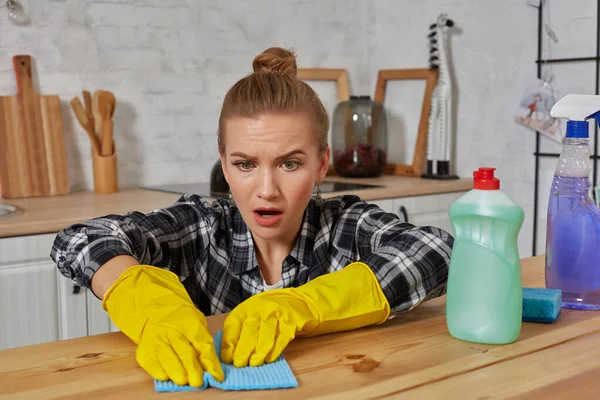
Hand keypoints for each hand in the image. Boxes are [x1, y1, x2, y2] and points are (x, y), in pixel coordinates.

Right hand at [102, 265, 223, 386]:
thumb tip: (209, 365)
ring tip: (182, 381)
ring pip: (167, 356)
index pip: (203, 344)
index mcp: (190, 324)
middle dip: (192, 367)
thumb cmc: (180, 320)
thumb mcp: (196, 323)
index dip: (210, 362)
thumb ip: (202, 342)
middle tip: (198, 381)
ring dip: (176, 370)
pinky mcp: (145, 350)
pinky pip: (151, 362)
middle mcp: (173, 331)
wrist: (153, 310)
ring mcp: (157, 340)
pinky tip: (165, 376)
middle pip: (185, 351)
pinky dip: (158, 370)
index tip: (217, 376)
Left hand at [221, 262, 389, 367]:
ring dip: (256, 351)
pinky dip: (274, 349)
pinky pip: (282, 336)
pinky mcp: (295, 317)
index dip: (229, 340)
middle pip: (248, 328)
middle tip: (237, 364)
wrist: (318, 301)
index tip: (224, 356)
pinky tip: (269, 358)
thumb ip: (251, 327)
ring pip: (263, 333)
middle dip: (241, 348)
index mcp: (254, 304)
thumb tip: (232, 348)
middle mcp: (264, 304)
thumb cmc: (288, 312)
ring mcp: (280, 309)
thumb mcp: (266, 315)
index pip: (235, 321)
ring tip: (251, 364)